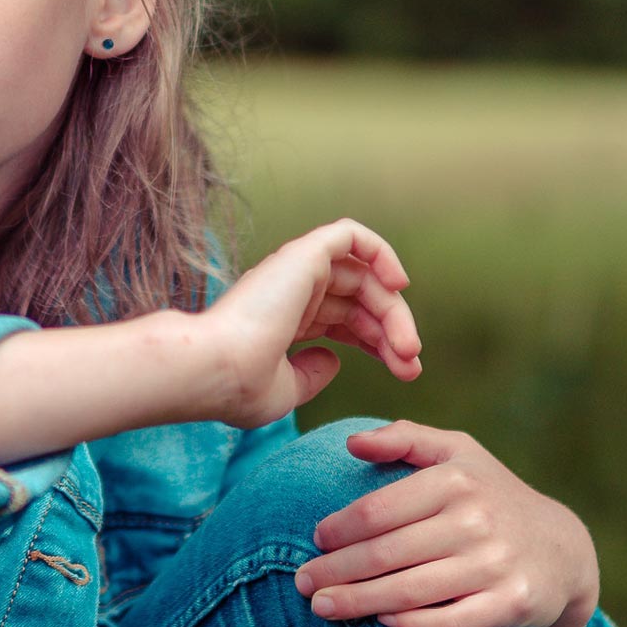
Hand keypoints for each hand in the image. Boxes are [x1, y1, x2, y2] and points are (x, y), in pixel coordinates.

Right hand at [199, 219, 421, 428]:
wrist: (215, 370)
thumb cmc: (238, 387)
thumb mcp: (284, 391)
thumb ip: (311, 375)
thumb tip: (334, 359)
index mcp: (285, 321)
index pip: (345, 320)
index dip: (379, 344)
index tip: (404, 373)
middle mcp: (291, 292)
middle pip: (361, 300)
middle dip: (393, 331)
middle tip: (411, 365)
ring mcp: (296, 271)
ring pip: (364, 275)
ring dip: (394, 309)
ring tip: (408, 347)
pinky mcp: (303, 254)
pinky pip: (351, 236)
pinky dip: (380, 252)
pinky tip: (399, 285)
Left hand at [293, 420, 598, 626]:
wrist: (561, 549)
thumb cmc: (490, 496)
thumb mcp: (457, 453)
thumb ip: (404, 439)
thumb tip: (352, 443)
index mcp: (456, 479)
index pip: (379, 509)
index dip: (339, 529)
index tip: (314, 542)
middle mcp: (477, 520)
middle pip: (386, 553)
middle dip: (336, 571)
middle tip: (302, 584)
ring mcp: (496, 564)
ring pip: (410, 590)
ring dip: (358, 602)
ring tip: (322, 609)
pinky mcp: (512, 604)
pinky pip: (451, 621)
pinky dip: (412, 625)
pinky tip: (381, 623)